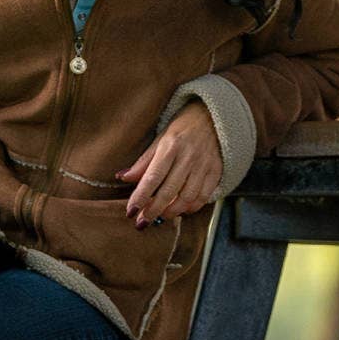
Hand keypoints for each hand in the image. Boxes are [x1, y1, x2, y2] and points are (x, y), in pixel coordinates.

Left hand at [118, 100, 222, 227]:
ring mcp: (204, 165)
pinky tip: (181, 211)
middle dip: (154, 210)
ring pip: (187, 197)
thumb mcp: (159, 139)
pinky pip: (204, 196)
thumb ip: (143, 162)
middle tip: (142, 222)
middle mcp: (188, 157)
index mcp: (170, 147)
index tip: (131, 212)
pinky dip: (191, 207)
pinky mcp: (216, 171)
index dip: (140, 197)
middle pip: (169, 191)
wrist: (213, 117)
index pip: (152, 177)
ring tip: (160, 217)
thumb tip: (122, 177)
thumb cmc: (181, 129)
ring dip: (172, 212)